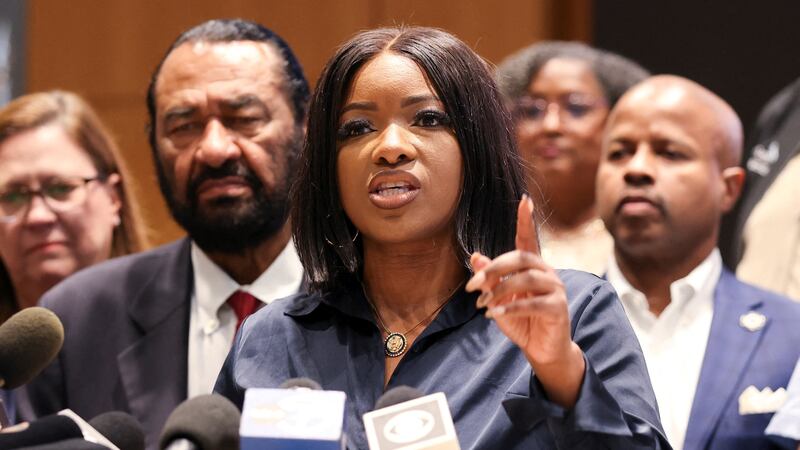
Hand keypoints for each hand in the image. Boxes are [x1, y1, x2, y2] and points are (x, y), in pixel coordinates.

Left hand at [466, 195, 584, 407]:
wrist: (542, 350)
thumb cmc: (521, 321)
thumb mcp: (498, 299)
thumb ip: (490, 279)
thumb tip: (476, 257)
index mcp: (533, 267)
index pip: (528, 239)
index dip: (526, 220)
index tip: (525, 200)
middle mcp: (547, 272)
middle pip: (520, 258)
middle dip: (493, 269)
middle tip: (472, 286)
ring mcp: (556, 289)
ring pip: (526, 279)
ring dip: (500, 290)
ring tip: (482, 305)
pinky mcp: (559, 308)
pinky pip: (533, 303)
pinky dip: (511, 307)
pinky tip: (494, 315)